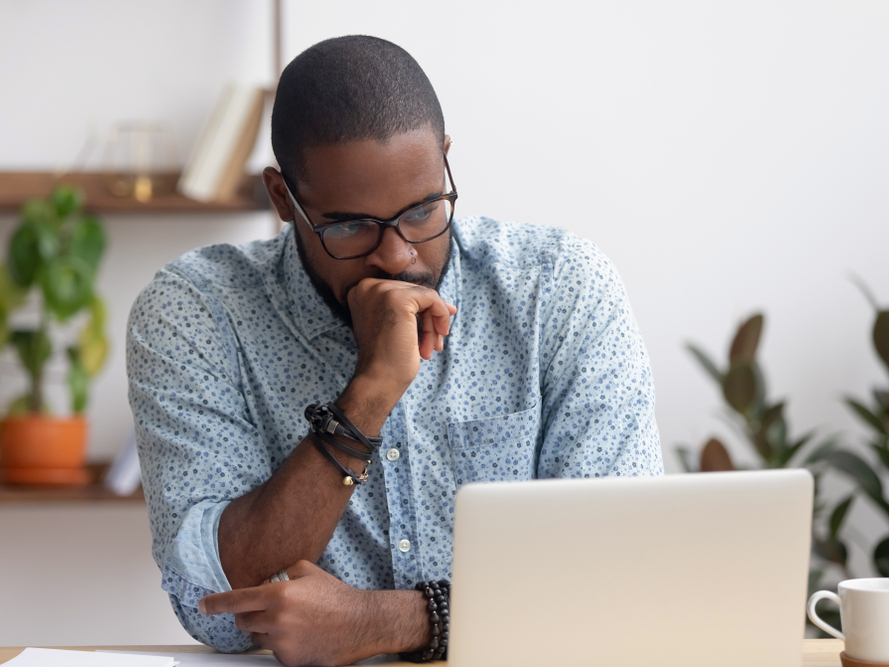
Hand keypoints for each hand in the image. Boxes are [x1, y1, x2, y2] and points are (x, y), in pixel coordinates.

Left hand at [200, 560, 377, 666]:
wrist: (360, 623)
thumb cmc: (336, 597)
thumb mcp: (309, 571)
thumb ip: (282, 572)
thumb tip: (265, 580)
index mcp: (279, 595)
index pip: (236, 600)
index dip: (216, 603)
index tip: (204, 605)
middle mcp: (277, 620)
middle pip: (243, 622)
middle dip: (249, 615)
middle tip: (267, 610)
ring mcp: (282, 643)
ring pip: (256, 638)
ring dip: (265, 630)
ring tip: (290, 623)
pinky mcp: (289, 660)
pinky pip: (273, 651)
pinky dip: (280, 644)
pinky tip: (300, 635)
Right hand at [347, 277, 455, 400]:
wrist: (379, 379)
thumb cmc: (387, 358)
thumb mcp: (394, 326)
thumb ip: (412, 310)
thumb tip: (449, 306)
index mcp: (361, 291)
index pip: (402, 291)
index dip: (421, 309)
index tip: (436, 327)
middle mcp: (367, 286)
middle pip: (414, 292)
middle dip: (429, 318)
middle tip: (435, 343)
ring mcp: (381, 290)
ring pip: (424, 296)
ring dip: (433, 323)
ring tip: (432, 347)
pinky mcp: (397, 298)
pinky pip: (432, 299)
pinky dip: (440, 316)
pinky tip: (436, 340)